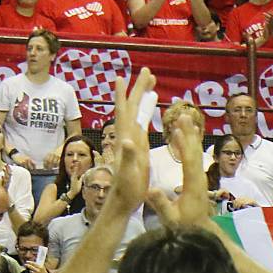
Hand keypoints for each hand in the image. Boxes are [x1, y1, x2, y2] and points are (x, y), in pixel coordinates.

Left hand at [106, 69, 154, 211]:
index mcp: (126, 139)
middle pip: (131, 107)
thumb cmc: (126, 190)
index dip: (123, 94)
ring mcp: (132, 141)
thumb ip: (128, 156)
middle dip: (138, 88)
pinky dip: (145, 113)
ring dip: (141, 97)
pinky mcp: (137, 148)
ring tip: (149, 83)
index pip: (124, 111)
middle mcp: (127, 136)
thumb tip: (127, 139)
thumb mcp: (128, 173)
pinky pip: (141, 124)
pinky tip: (148, 109)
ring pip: (136, 113)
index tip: (123, 76)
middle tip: (147, 70)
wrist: (123, 202)